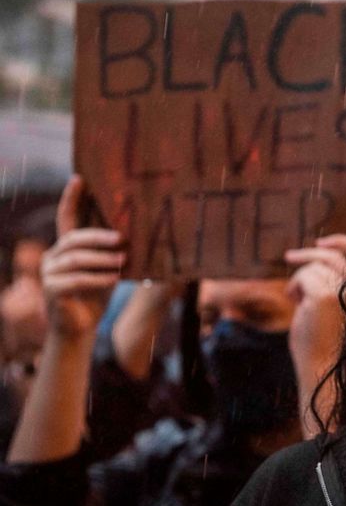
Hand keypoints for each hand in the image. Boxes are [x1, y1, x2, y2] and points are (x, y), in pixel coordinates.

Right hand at [41, 176, 123, 341]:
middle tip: (122, 238)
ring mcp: (49, 273)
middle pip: (75, 239)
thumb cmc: (97, 295)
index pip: (66, 218)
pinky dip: (98, 279)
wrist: (80, 327)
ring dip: (103, 259)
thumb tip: (138, 235)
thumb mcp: (108, 269)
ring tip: (123, 260)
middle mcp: (53, 256)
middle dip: (99, 236)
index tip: (79, 178)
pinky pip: (76, 280)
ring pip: (76, 259)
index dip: (71, 198)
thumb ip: (113, 253)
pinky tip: (114, 279)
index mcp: (66, 247)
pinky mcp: (51, 290)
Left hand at [284, 234, 345, 368]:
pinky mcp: (325, 296)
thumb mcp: (333, 307)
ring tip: (296, 299)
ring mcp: (345, 290)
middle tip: (289, 257)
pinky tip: (294, 302)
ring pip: (315, 266)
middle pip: (332, 256)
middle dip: (310, 253)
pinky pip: (304, 276)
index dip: (340, 242)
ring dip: (301, 280)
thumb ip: (332, 283)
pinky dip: (295, 287)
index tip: (321, 242)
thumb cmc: (325, 344)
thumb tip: (317, 256)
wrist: (325, 370)